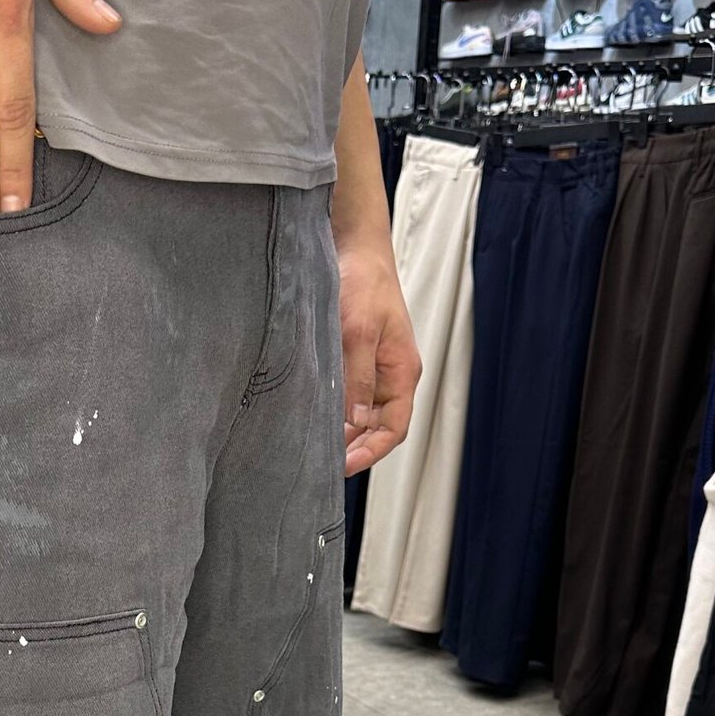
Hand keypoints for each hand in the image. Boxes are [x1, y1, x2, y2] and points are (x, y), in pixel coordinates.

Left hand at [336, 240, 420, 476]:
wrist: (354, 249)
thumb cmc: (364, 283)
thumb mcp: (359, 332)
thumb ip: (358, 377)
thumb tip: (353, 420)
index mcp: (403, 372)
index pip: (394, 428)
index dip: (372, 452)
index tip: (344, 466)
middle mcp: (391, 375)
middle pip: (377, 427)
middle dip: (354, 447)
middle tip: (321, 463)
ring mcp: (374, 368)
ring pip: (360, 413)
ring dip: (341, 430)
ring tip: (313, 444)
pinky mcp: (355, 358)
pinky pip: (346, 393)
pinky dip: (332, 408)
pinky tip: (311, 415)